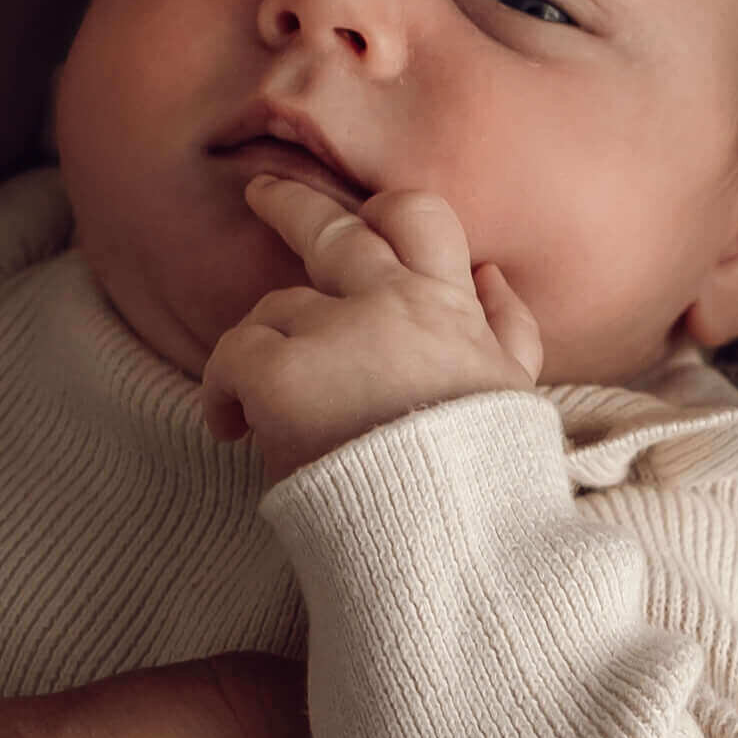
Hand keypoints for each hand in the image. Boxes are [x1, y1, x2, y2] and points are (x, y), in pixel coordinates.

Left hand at [201, 176, 545, 483]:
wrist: (451, 545)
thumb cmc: (482, 483)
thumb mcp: (517, 396)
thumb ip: (509, 332)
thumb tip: (491, 274)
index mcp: (449, 309)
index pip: (421, 220)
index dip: (386, 212)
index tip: (364, 215)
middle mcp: (392, 304)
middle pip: (333, 230)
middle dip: (293, 204)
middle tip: (262, 192)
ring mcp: (335, 336)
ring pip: (276, 308)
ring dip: (263, 345)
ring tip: (250, 402)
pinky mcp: (282, 378)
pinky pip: (232, 357)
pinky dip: (221, 390)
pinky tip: (228, 428)